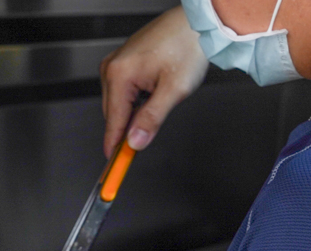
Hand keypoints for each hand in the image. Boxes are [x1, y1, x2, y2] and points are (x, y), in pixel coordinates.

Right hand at [100, 6, 207, 156]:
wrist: (198, 23)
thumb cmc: (188, 46)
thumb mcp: (174, 90)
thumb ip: (151, 119)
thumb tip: (136, 141)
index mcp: (120, 74)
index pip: (114, 122)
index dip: (115, 147)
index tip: (113, 168)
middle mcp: (112, 67)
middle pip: (113, 115)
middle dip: (127, 131)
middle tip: (142, 144)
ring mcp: (117, 63)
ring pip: (119, 104)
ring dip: (133, 115)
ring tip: (160, 104)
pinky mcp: (125, 61)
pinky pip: (124, 91)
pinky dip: (135, 102)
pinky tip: (153, 96)